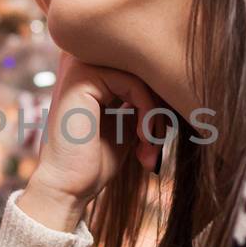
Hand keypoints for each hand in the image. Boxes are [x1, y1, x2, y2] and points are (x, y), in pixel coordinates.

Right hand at [18, 55, 164, 232]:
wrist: (68, 186)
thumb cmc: (95, 159)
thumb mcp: (128, 123)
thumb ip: (143, 100)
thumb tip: (177, 84)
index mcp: (90, 70)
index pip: (140, 69)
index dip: (158, 99)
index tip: (159, 135)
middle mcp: (82, 60)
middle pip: (143, 67)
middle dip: (160, 106)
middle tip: (157, 142)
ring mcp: (80, 65)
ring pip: (141, 75)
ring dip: (155, 113)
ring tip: (150, 143)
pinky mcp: (82, 76)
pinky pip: (134, 83)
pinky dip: (148, 112)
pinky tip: (143, 138)